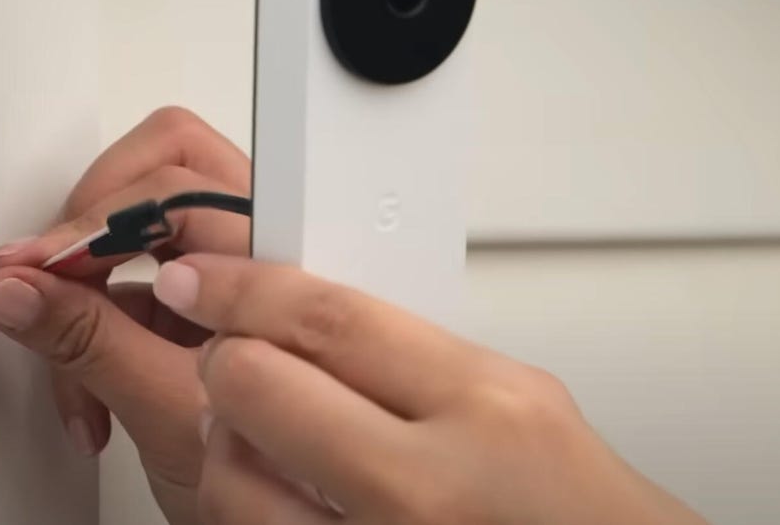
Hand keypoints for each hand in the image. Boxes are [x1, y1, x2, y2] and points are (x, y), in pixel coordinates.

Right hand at [0, 107, 249, 523]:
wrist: (291, 518)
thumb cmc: (281, 475)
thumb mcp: (169, 412)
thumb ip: (91, 344)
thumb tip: (20, 289)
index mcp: (274, 260)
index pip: (176, 187)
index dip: (100, 218)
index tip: (40, 264)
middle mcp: (259, 249)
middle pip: (159, 177)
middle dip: (91, 232)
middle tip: (44, 278)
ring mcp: (229, 274)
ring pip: (143, 226)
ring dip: (90, 280)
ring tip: (64, 346)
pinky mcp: (201, 304)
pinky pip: (136, 277)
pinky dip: (99, 315)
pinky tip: (90, 377)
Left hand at [151, 255, 708, 524]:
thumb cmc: (579, 513)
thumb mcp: (519, 401)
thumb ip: (411, 354)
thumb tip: (299, 318)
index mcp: (482, 408)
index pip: (326, 319)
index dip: (242, 288)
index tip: (200, 279)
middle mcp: (425, 488)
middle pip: (257, 389)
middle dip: (225, 361)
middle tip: (230, 357)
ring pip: (231, 482)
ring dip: (226, 447)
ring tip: (257, 441)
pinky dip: (248, 509)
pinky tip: (279, 495)